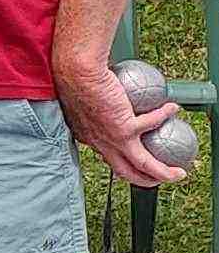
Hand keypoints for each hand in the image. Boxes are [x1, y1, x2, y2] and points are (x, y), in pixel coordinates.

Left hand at [55, 55, 188, 187]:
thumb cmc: (73, 78)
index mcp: (88, 137)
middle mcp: (99, 143)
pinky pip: (152, 124)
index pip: (108, 157)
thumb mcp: (81, 98)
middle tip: (160, 178)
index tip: (134, 162)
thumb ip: (94, 103)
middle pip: (124, 172)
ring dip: (163, 173)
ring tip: (178, 172)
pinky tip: (172, 109)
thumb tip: (109, 93)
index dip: (123, 163)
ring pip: (142, 165)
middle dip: (145, 180)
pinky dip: (164, 116)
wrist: (76, 71)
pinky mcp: (123, 127)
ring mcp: (112, 138)